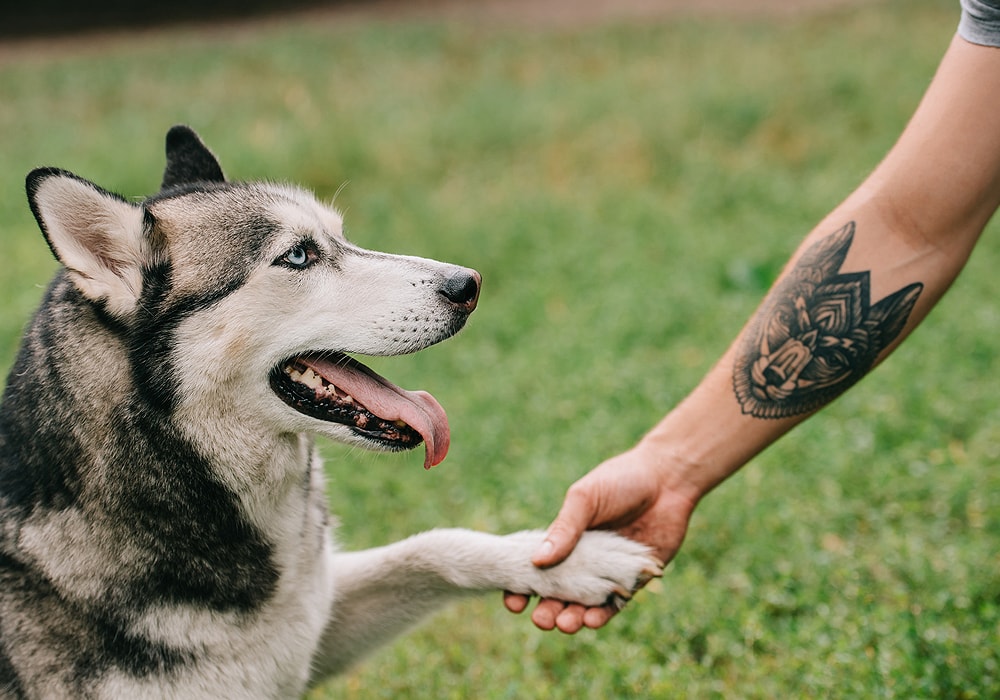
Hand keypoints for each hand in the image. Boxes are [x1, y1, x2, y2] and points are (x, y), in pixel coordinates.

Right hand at [503, 442, 697, 632]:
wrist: (667, 479)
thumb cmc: (620, 480)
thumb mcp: (584, 499)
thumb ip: (564, 529)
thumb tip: (536, 560)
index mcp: (565, 539)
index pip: (538, 569)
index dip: (523, 586)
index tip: (513, 602)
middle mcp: (584, 560)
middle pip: (559, 593)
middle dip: (547, 610)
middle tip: (540, 620)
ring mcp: (608, 572)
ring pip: (584, 604)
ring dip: (572, 617)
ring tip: (565, 624)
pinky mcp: (634, 580)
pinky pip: (615, 604)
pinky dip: (602, 614)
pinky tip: (592, 620)